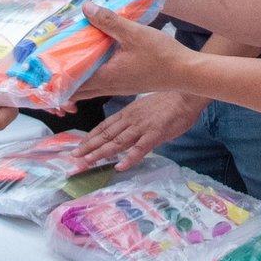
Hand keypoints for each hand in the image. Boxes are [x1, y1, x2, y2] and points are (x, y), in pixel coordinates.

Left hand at [75, 91, 208, 170]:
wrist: (186, 94)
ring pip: (117, 141)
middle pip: (105, 135)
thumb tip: (126, 130)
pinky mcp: (155, 134)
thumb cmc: (169, 101)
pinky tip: (120, 166)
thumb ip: (134, 119)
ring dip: (101, 152)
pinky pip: (140, 148)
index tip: (78, 147)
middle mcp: (130, 119)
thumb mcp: (145, 108)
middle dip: (89, 147)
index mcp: (128, 113)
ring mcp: (142, 127)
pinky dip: (129, 158)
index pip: (104, 127)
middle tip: (74, 157)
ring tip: (88, 161)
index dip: (90, 138)